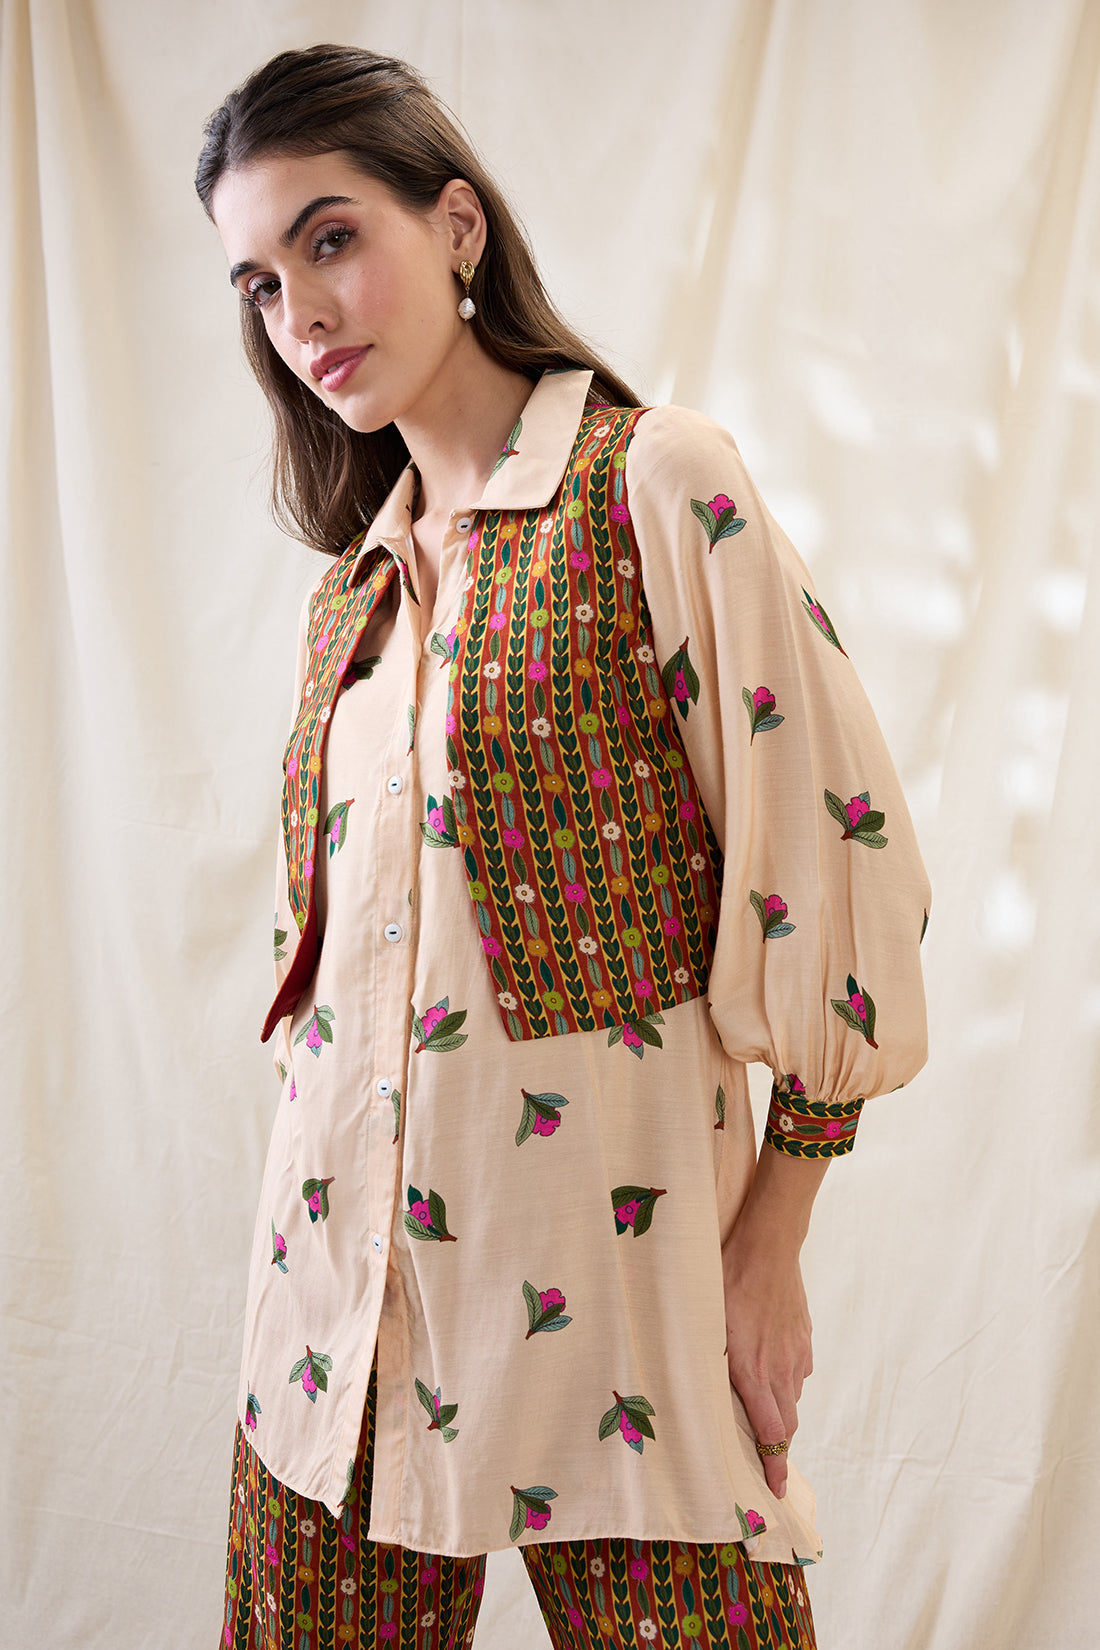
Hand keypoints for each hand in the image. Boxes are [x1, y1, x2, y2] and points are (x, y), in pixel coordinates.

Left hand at [722, 1231, 812, 1499]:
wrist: (767, 1246)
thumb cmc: (727, 1281)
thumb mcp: (705, 1325)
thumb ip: (706, 1362)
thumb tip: (691, 1390)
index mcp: (754, 1373)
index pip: (772, 1435)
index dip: (774, 1467)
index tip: (775, 1492)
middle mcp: (780, 1369)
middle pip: (787, 1424)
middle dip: (778, 1448)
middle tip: (766, 1463)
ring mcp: (796, 1352)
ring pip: (791, 1395)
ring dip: (780, 1411)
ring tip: (763, 1414)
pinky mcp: (803, 1335)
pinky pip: (798, 1370)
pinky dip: (786, 1380)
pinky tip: (770, 1369)